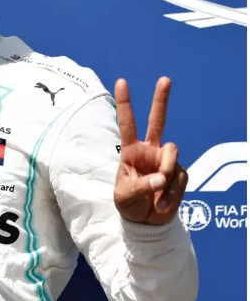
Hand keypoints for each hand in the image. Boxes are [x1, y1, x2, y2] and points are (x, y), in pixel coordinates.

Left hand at [113, 77, 186, 224]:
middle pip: (157, 121)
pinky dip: (172, 192)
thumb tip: (162, 177)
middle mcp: (149, 151)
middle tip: (164, 79)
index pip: (127, 123)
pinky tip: (162, 202)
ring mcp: (165, 161)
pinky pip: (179, 176)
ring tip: (157, 190)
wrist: (145, 222)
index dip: (125, 103)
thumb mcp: (125, 196)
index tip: (122, 82)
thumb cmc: (129, 205)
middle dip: (160, 100)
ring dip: (166, 169)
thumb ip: (141, 186)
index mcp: (131, 151)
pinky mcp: (179, 173)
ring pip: (172, 151)